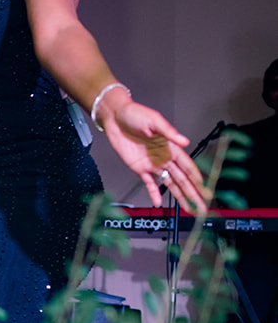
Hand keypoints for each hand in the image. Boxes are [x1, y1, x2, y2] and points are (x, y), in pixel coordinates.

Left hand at [99, 96, 208, 211]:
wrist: (115, 118)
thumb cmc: (135, 114)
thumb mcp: (154, 120)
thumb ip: (169, 132)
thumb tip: (185, 141)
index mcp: (171, 147)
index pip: (188, 166)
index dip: (197, 178)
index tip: (205, 189)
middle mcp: (164, 157)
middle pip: (182, 179)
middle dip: (192, 193)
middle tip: (201, 206)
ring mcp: (153, 164)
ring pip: (169, 184)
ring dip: (179, 196)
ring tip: (188, 208)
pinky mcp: (139, 168)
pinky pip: (149, 183)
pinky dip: (154, 193)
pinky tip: (158, 202)